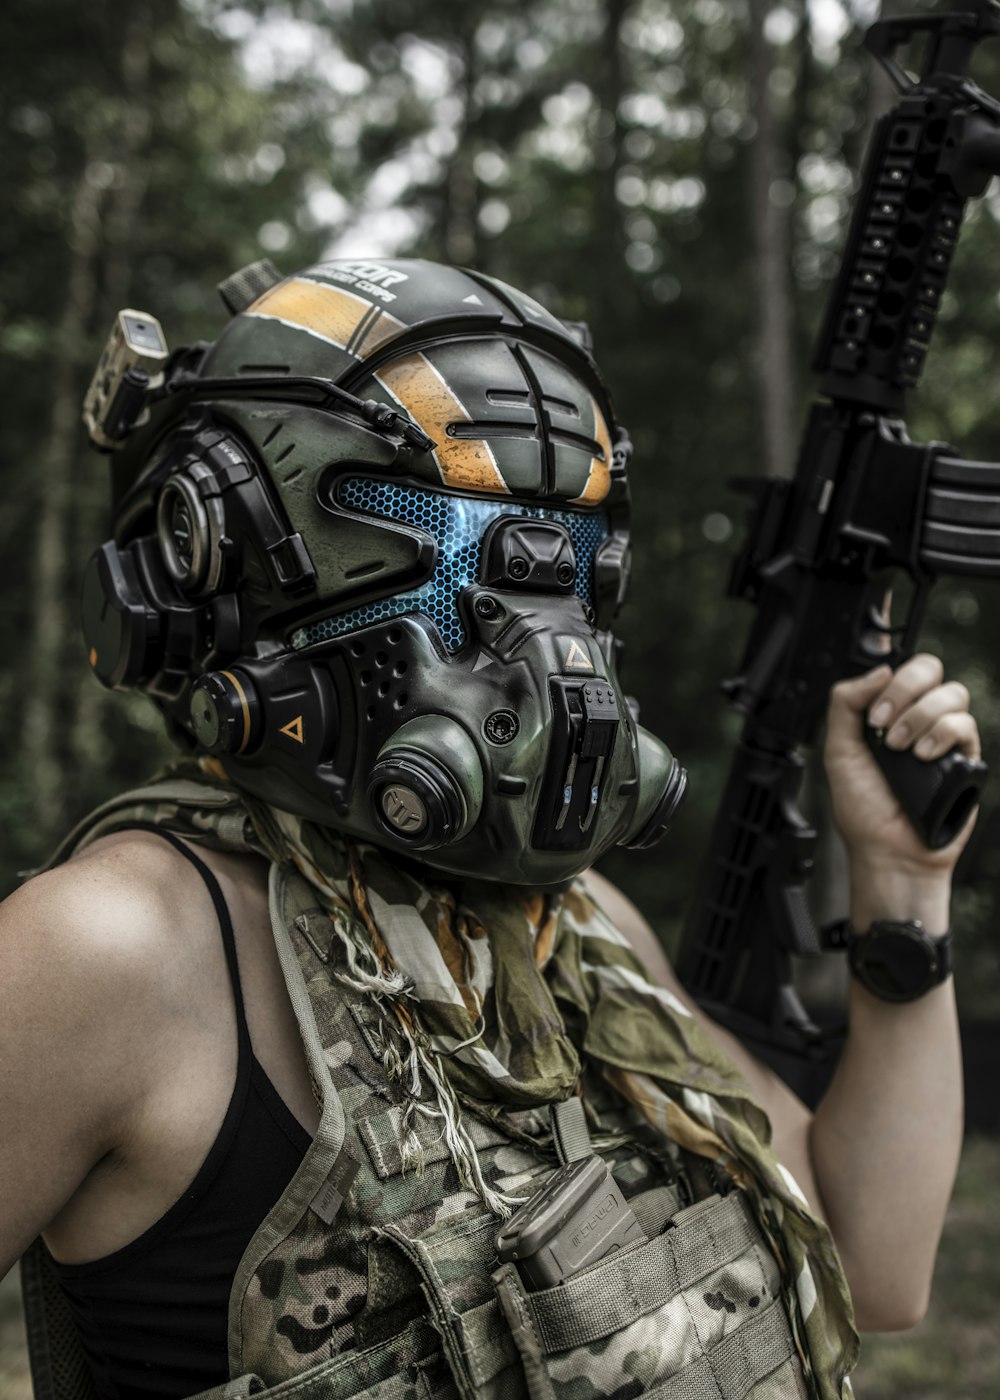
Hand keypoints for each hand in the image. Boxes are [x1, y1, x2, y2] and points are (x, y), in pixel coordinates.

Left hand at [824, 656, 979, 924]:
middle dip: (905, 688)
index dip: (889, 680)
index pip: (901, 669)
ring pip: (952, 693)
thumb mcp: (839, 751)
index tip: (871, 714)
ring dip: (920, 715)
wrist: (887, 852)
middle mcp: (920, 721)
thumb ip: (846, 704)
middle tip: (884, 722)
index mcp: (890, 715)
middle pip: (931, 670)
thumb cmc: (865, 810)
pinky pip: (966, 724)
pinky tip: (923, 756)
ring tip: (900, 748)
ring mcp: (945, 738)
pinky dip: (942, 733)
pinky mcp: (967, 759)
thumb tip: (879, 670)